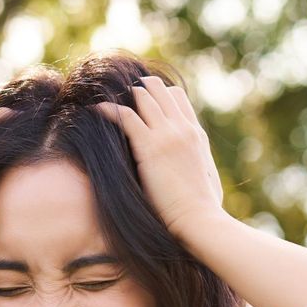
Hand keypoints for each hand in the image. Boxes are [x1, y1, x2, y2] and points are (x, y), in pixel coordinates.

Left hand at [92, 75, 224, 239]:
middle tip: (122, 93)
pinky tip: (98, 109)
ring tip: (108, 96)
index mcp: (196, 135)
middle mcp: (182, 128)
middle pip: (160, 91)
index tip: (143, 101)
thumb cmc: (203, 208)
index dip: (159, 95)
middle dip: (141, 88)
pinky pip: (126, 116)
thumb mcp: (208, 177)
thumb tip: (196, 170)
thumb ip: (199, 163)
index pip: (177, 98)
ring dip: (126, 96)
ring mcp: (167, 135)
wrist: (199, 218)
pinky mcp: (150, 147)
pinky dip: (110, 109)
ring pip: (144, 97)